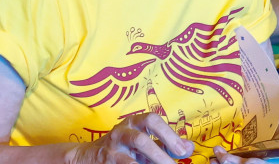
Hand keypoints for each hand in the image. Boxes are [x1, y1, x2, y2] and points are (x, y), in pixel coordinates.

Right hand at [70, 110, 194, 163]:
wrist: (89, 156)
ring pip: (130, 156)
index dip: (169, 134)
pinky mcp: (106, 161)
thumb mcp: (143, 142)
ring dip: (152, 161)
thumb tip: (189, 147)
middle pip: (141, 139)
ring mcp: (112, 148)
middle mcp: (121, 131)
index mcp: (133, 123)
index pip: (152, 120)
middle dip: (160, 154)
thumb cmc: (122, 149)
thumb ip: (164, 144)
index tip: (183, 151)